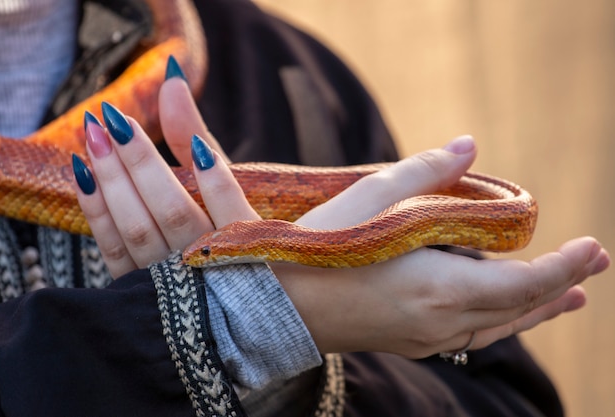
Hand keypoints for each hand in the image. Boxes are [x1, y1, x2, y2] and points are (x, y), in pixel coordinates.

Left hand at [73, 77, 256, 277]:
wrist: (206, 278)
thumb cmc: (214, 218)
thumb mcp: (216, 175)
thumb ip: (194, 130)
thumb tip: (171, 78)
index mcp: (243, 239)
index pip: (227, 204)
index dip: (212, 175)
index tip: (194, 144)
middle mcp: (208, 263)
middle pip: (173, 213)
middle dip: (140, 163)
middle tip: (112, 120)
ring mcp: (171, 280)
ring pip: (139, 230)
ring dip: (113, 182)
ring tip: (94, 136)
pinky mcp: (139, 287)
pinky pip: (113, 251)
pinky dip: (96, 212)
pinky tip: (83, 173)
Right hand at [272, 136, 609, 356]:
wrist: (277, 307)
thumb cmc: (317, 250)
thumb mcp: (367, 199)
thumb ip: (423, 172)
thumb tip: (468, 147)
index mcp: (437, 289)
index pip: (522, 282)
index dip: (563, 265)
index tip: (591, 247)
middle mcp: (440, 322)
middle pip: (518, 308)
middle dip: (560, 284)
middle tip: (594, 266)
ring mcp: (425, 338)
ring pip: (499, 329)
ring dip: (536, 310)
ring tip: (567, 299)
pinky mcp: (409, 342)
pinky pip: (472, 338)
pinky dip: (502, 323)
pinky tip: (503, 316)